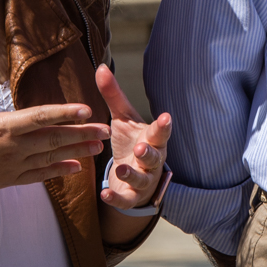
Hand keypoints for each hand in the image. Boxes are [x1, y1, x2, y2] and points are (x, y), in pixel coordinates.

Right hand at [0, 47, 107, 245]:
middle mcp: (12, 148)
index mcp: (2, 127)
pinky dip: (58, 171)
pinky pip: (39, 176)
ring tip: (99, 148)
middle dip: (81, 134)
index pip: (40, 117)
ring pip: (51, 158)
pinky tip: (76, 168)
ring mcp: (12, 166)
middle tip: (106, 130)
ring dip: (76, 152)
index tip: (87, 109)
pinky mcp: (8, 180)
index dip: (65, 112)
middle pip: (54, 139)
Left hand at [95, 64, 169, 211]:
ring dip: (132, 174)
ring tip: (120, 169)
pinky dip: (116, 199)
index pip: (159, 132)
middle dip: (149, 153)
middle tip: (141, 147)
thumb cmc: (130, 142)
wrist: (132, 176)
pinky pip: (126, 199)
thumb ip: (113, 96)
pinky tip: (105, 195)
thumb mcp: (122, 119)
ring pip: (142, 178)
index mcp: (152, 139)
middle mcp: (152, 160)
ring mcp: (143, 180)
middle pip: (155, 157)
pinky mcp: (131, 196)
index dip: (163, 126)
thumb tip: (101, 67)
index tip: (166, 117)